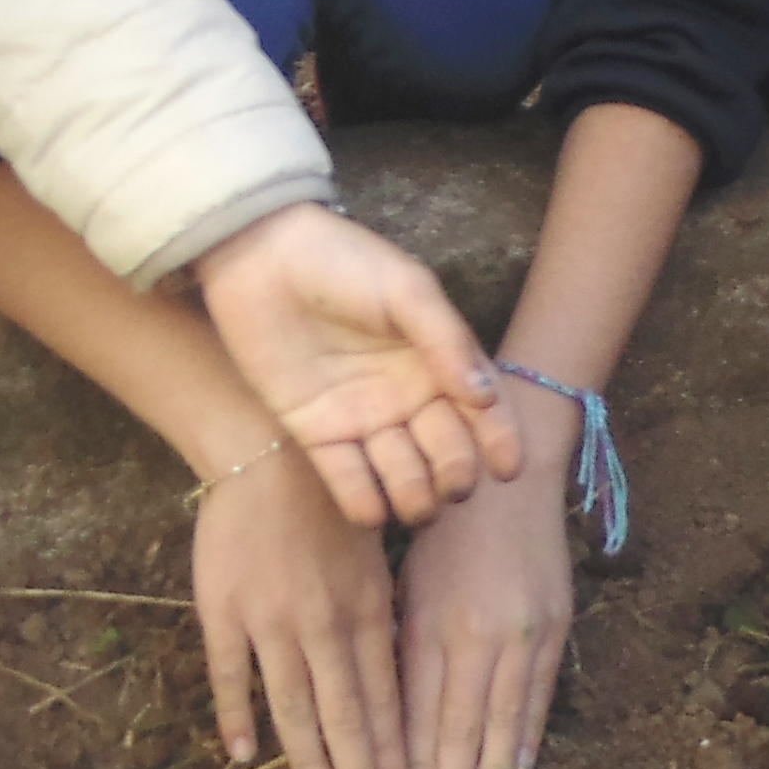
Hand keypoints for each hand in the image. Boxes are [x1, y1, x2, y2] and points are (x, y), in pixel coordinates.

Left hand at [191, 202, 523, 528]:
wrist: (260, 257)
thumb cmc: (343, 262)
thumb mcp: (405, 289)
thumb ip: (445, 340)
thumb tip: (486, 397)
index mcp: (437, 361)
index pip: (480, 410)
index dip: (498, 440)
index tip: (508, 468)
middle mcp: (406, 396)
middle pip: (444, 449)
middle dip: (455, 472)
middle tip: (455, 487)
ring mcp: (362, 418)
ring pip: (400, 472)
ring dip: (414, 495)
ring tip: (417, 506)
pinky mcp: (317, 433)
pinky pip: (346, 477)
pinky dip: (361, 500)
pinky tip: (372, 511)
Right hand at [191, 449, 405, 768]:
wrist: (268, 452)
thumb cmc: (332, 504)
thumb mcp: (376, 556)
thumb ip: (383, 616)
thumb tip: (403, 678)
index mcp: (368, 608)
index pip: (383, 698)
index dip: (391, 752)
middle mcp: (324, 623)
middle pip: (344, 716)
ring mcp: (271, 620)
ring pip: (294, 706)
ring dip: (310, 765)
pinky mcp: (224, 610)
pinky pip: (231, 674)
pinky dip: (238, 715)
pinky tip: (244, 755)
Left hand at [394, 429, 576, 768]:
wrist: (504, 477)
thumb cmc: (437, 526)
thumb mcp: (404, 582)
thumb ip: (401, 645)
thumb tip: (391, 714)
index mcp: (432, 620)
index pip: (420, 709)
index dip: (414, 759)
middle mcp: (479, 632)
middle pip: (464, 723)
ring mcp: (524, 630)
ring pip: (506, 716)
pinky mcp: (556, 623)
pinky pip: (541, 689)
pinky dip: (527, 730)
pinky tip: (518, 764)